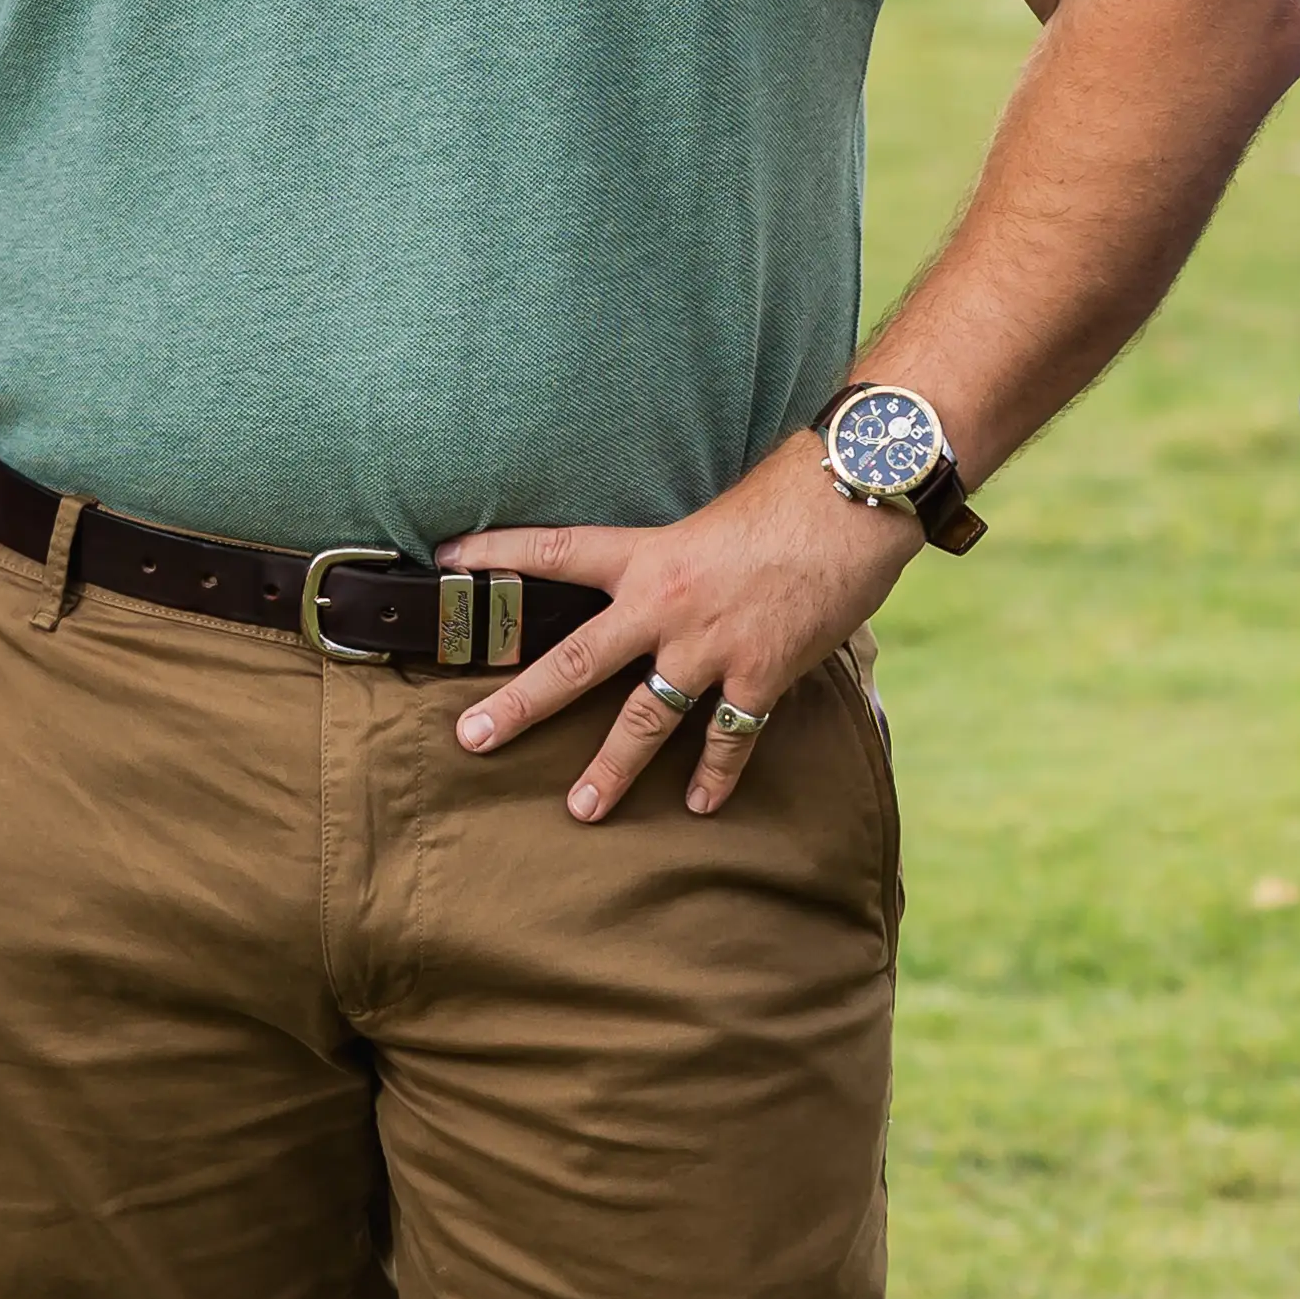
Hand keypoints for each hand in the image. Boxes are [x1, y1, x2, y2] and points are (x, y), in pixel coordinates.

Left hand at [440, 454, 930, 821]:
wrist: (855, 499)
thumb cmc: (794, 490)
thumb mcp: (718, 512)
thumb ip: (686, 554)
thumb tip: (678, 577)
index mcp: (648, 552)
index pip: (553, 549)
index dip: (495, 554)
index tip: (444, 563)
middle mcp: (665, 604)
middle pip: (573, 663)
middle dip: (519, 704)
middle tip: (471, 737)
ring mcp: (710, 645)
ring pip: (643, 719)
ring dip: (611, 768)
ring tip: (581, 808)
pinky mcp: (761, 672)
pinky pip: (729, 735)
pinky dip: (716, 773)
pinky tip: (701, 804)